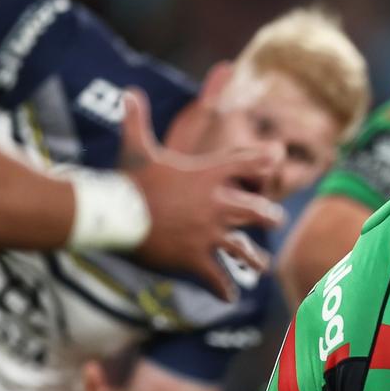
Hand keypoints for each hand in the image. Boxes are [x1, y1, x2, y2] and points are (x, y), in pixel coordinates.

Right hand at [118, 89, 283, 300]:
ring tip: (262, 266)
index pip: (246, 164)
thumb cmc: (126, 181)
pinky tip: (230, 299)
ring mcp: (208, 234)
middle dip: (268, 216)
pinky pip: (217, 278)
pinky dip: (224, 290)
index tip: (275, 159)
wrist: (113, 216)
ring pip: (243, 250)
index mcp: (206, 176)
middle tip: (275, 219)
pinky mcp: (195, 260)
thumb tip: (128, 92)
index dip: (262, 162)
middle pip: (257, 211)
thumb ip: (137, 120)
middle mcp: (215, 205)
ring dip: (254, 259)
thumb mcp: (135, 148)